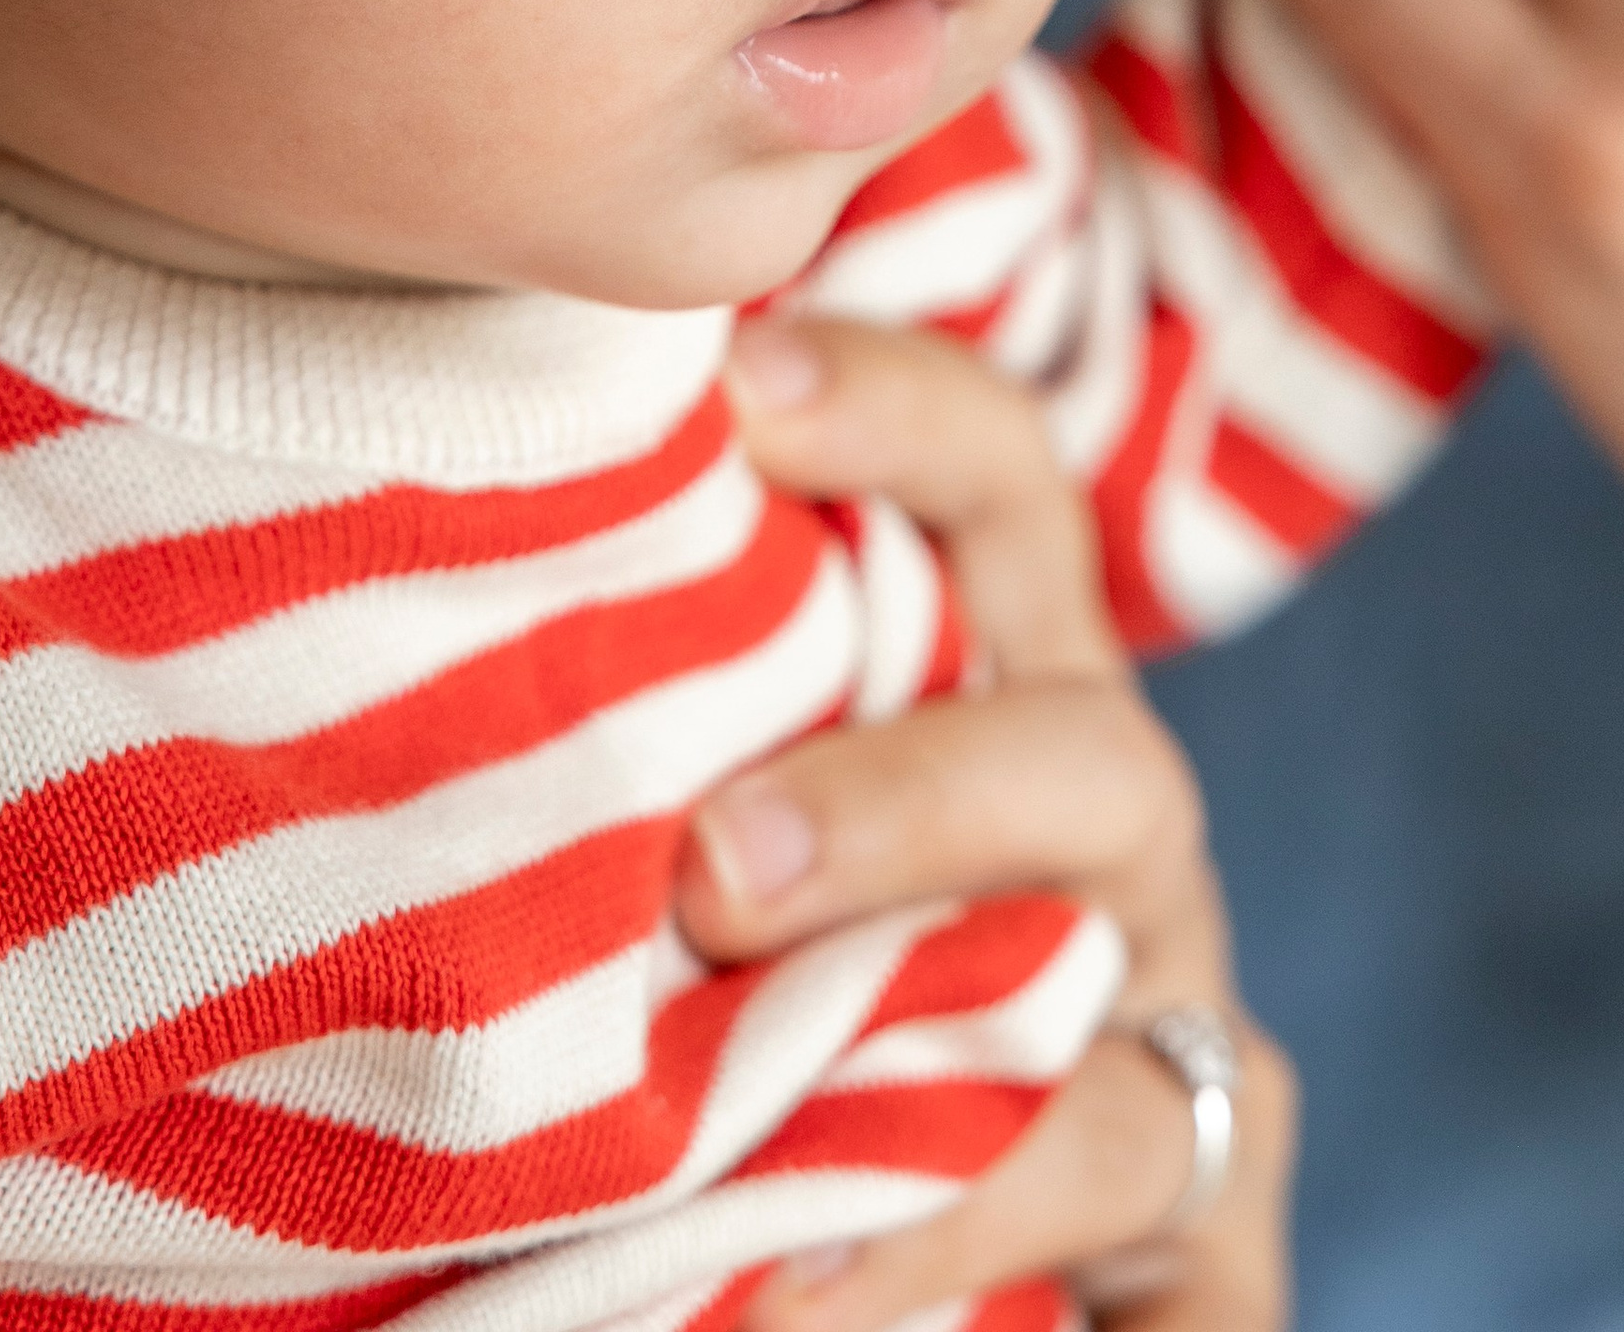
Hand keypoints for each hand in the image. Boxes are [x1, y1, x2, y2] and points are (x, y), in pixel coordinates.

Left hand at [676, 319, 1292, 1331]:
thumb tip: (405, 620)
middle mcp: (1122, 849)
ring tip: (772, 1208)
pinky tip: (819, 1306)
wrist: (946, 1220)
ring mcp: (1179, 1039)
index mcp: (1017, 689)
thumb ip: (670, 723)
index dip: (901, 411)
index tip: (744, 383)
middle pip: (1097, 762)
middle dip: (920, 802)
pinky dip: (1000, 1281)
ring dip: (970, 1126)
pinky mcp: (1218, 1242)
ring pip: (1142, 1053)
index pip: (1002, 492)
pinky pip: (1176, 1261)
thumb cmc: (795, 958)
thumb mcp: (754, 813)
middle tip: (715, 872)